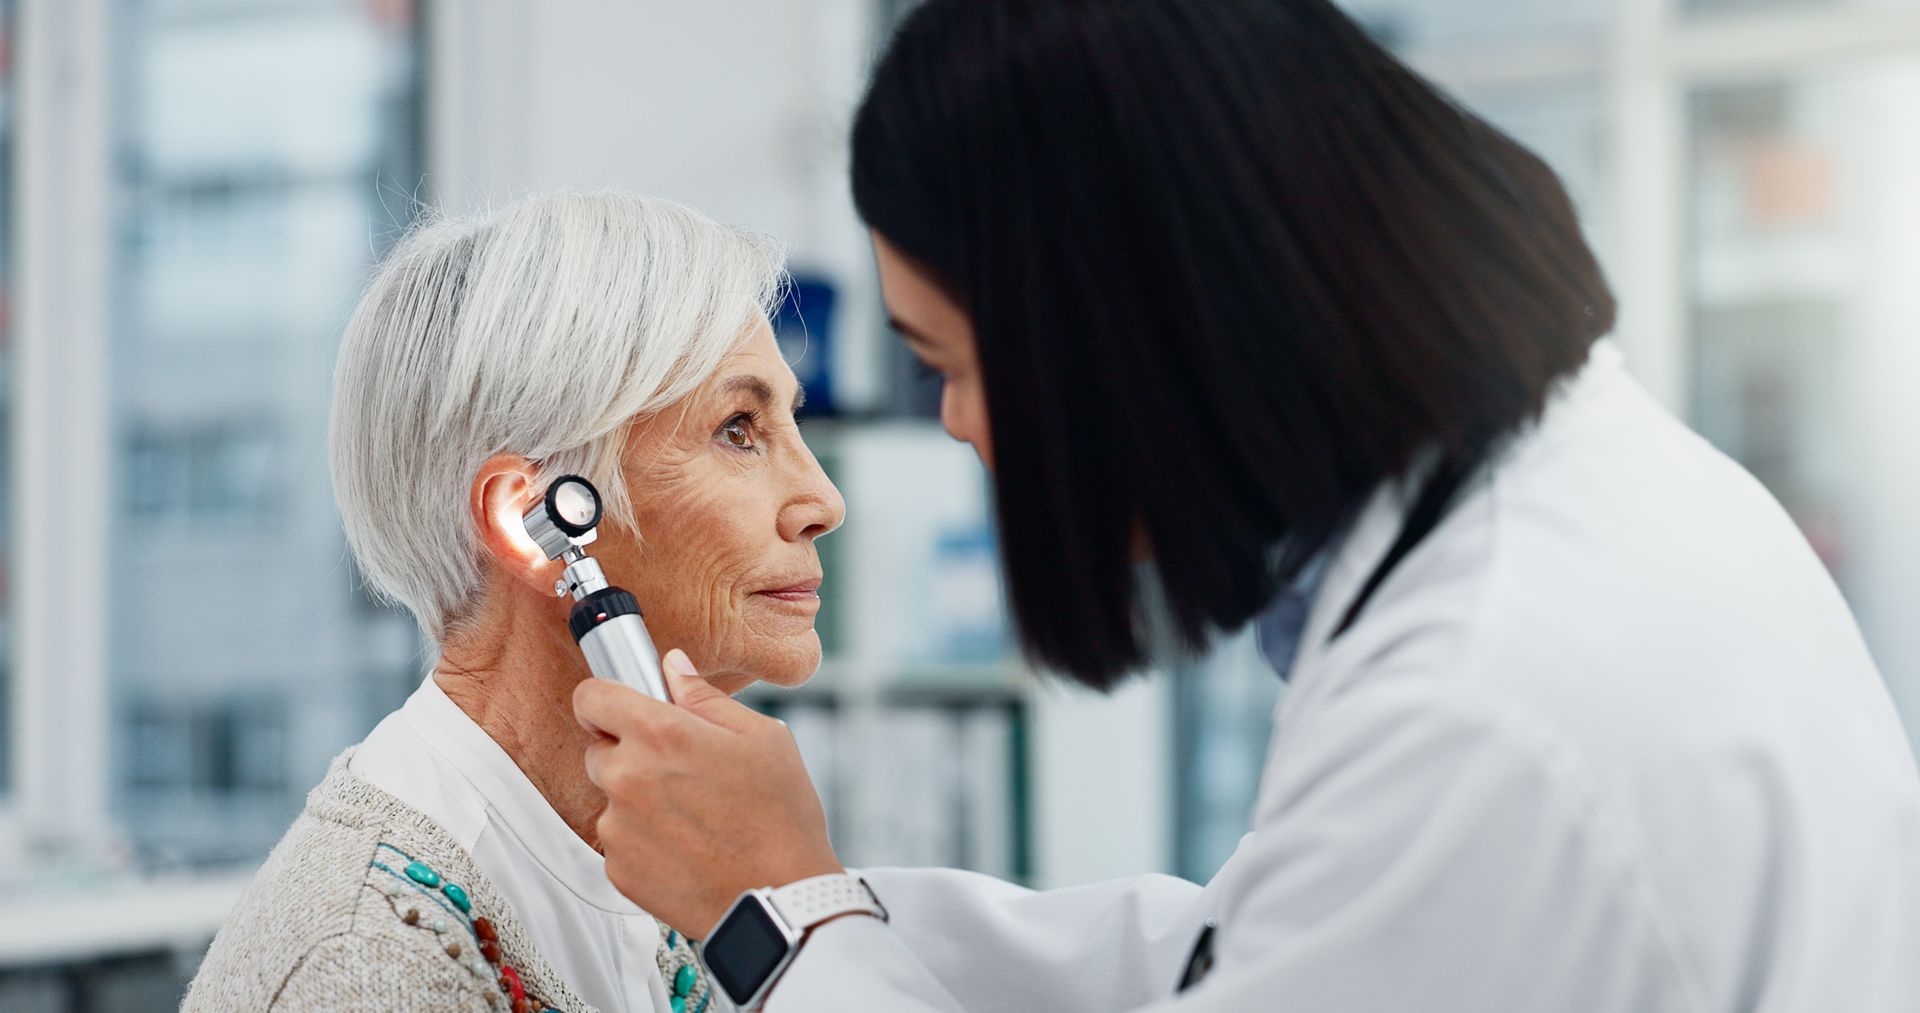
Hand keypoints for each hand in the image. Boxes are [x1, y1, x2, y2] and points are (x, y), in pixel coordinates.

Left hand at [573, 649, 842, 936]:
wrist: (780, 898)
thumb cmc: (781, 817)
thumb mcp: (763, 738)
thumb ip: (705, 698)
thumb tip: (672, 666)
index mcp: (660, 734)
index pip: (591, 697)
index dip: (604, 700)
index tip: (619, 709)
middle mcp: (627, 777)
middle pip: (599, 749)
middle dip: (629, 753)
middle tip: (680, 772)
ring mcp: (617, 827)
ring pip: (610, 798)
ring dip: (638, 801)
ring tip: (693, 818)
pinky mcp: (617, 869)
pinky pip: (619, 841)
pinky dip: (643, 842)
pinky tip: (686, 847)